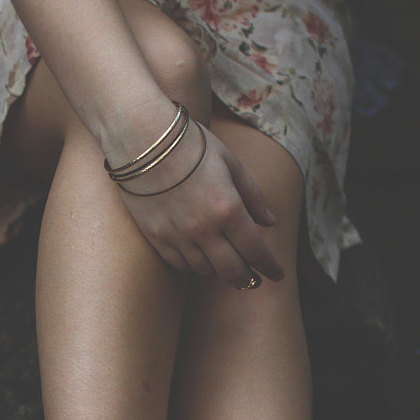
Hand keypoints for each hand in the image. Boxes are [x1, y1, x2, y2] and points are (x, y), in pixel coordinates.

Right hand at [113, 122, 283, 286]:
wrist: (141, 138)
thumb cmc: (190, 144)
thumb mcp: (230, 163)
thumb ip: (253, 195)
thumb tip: (270, 222)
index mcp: (228, 208)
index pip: (255, 249)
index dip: (269, 266)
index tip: (278, 275)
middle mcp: (204, 228)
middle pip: (231, 270)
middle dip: (246, 279)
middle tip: (253, 281)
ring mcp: (177, 235)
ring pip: (204, 270)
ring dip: (219, 271)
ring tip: (225, 264)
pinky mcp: (155, 237)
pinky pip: (179, 264)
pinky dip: (193, 265)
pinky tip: (199, 259)